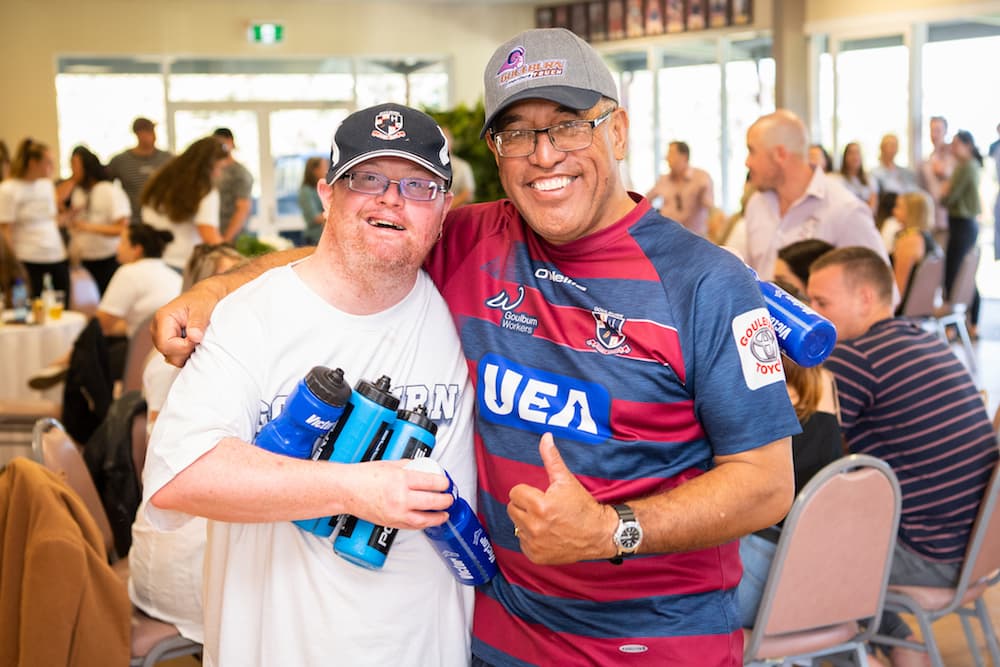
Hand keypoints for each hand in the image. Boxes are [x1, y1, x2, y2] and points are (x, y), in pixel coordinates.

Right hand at [152, 280, 221, 366]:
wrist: (202, 298)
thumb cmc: (201, 300)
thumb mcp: (202, 308)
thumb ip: (197, 322)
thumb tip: (194, 337)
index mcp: (162, 318)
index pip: (165, 344)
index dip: (184, 346)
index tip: (197, 338)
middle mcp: (157, 329)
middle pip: (167, 353)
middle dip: (185, 351)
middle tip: (198, 339)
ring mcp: (161, 337)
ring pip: (171, 357)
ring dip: (186, 352)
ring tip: (195, 339)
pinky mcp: (168, 342)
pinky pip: (175, 356)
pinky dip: (186, 353)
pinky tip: (193, 342)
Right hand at [344, 459, 452, 529]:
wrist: (346, 490)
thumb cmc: (363, 476)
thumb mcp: (390, 464)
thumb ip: (409, 466)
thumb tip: (424, 468)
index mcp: (401, 479)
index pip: (432, 482)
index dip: (444, 483)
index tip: (446, 483)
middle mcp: (400, 497)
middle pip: (432, 501)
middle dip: (445, 501)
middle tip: (449, 498)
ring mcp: (396, 512)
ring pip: (424, 519)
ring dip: (438, 517)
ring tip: (444, 514)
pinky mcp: (391, 522)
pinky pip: (412, 526)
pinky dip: (423, 524)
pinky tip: (428, 520)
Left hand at [507, 433, 616, 564]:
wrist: (599, 534)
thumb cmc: (582, 506)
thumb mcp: (566, 480)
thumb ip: (552, 458)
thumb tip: (545, 437)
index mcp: (540, 506)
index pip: (515, 493)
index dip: (528, 492)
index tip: (542, 495)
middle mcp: (535, 527)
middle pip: (512, 509)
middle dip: (526, 506)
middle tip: (544, 507)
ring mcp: (535, 544)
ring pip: (516, 525)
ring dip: (527, 522)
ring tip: (547, 521)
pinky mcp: (536, 556)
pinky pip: (522, 542)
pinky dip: (532, 539)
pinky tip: (548, 534)